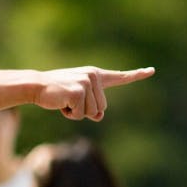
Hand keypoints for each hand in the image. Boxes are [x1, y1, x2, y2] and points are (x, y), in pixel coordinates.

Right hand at [36, 66, 154, 120]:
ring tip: (63, 100)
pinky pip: (79, 115)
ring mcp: (86, 83)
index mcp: (95, 75)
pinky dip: (69, 114)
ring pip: (91, 113)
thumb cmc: (55, 92)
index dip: (136, 75)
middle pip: (101, 108)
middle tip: (67, 99)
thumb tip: (99, 115)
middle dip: (84, 110)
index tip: (151, 71)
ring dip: (76, 113)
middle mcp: (93, 76)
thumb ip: (91, 106)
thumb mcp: (76, 100)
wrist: (36, 86)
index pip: (119, 77)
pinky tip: (61, 103)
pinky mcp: (78, 92)